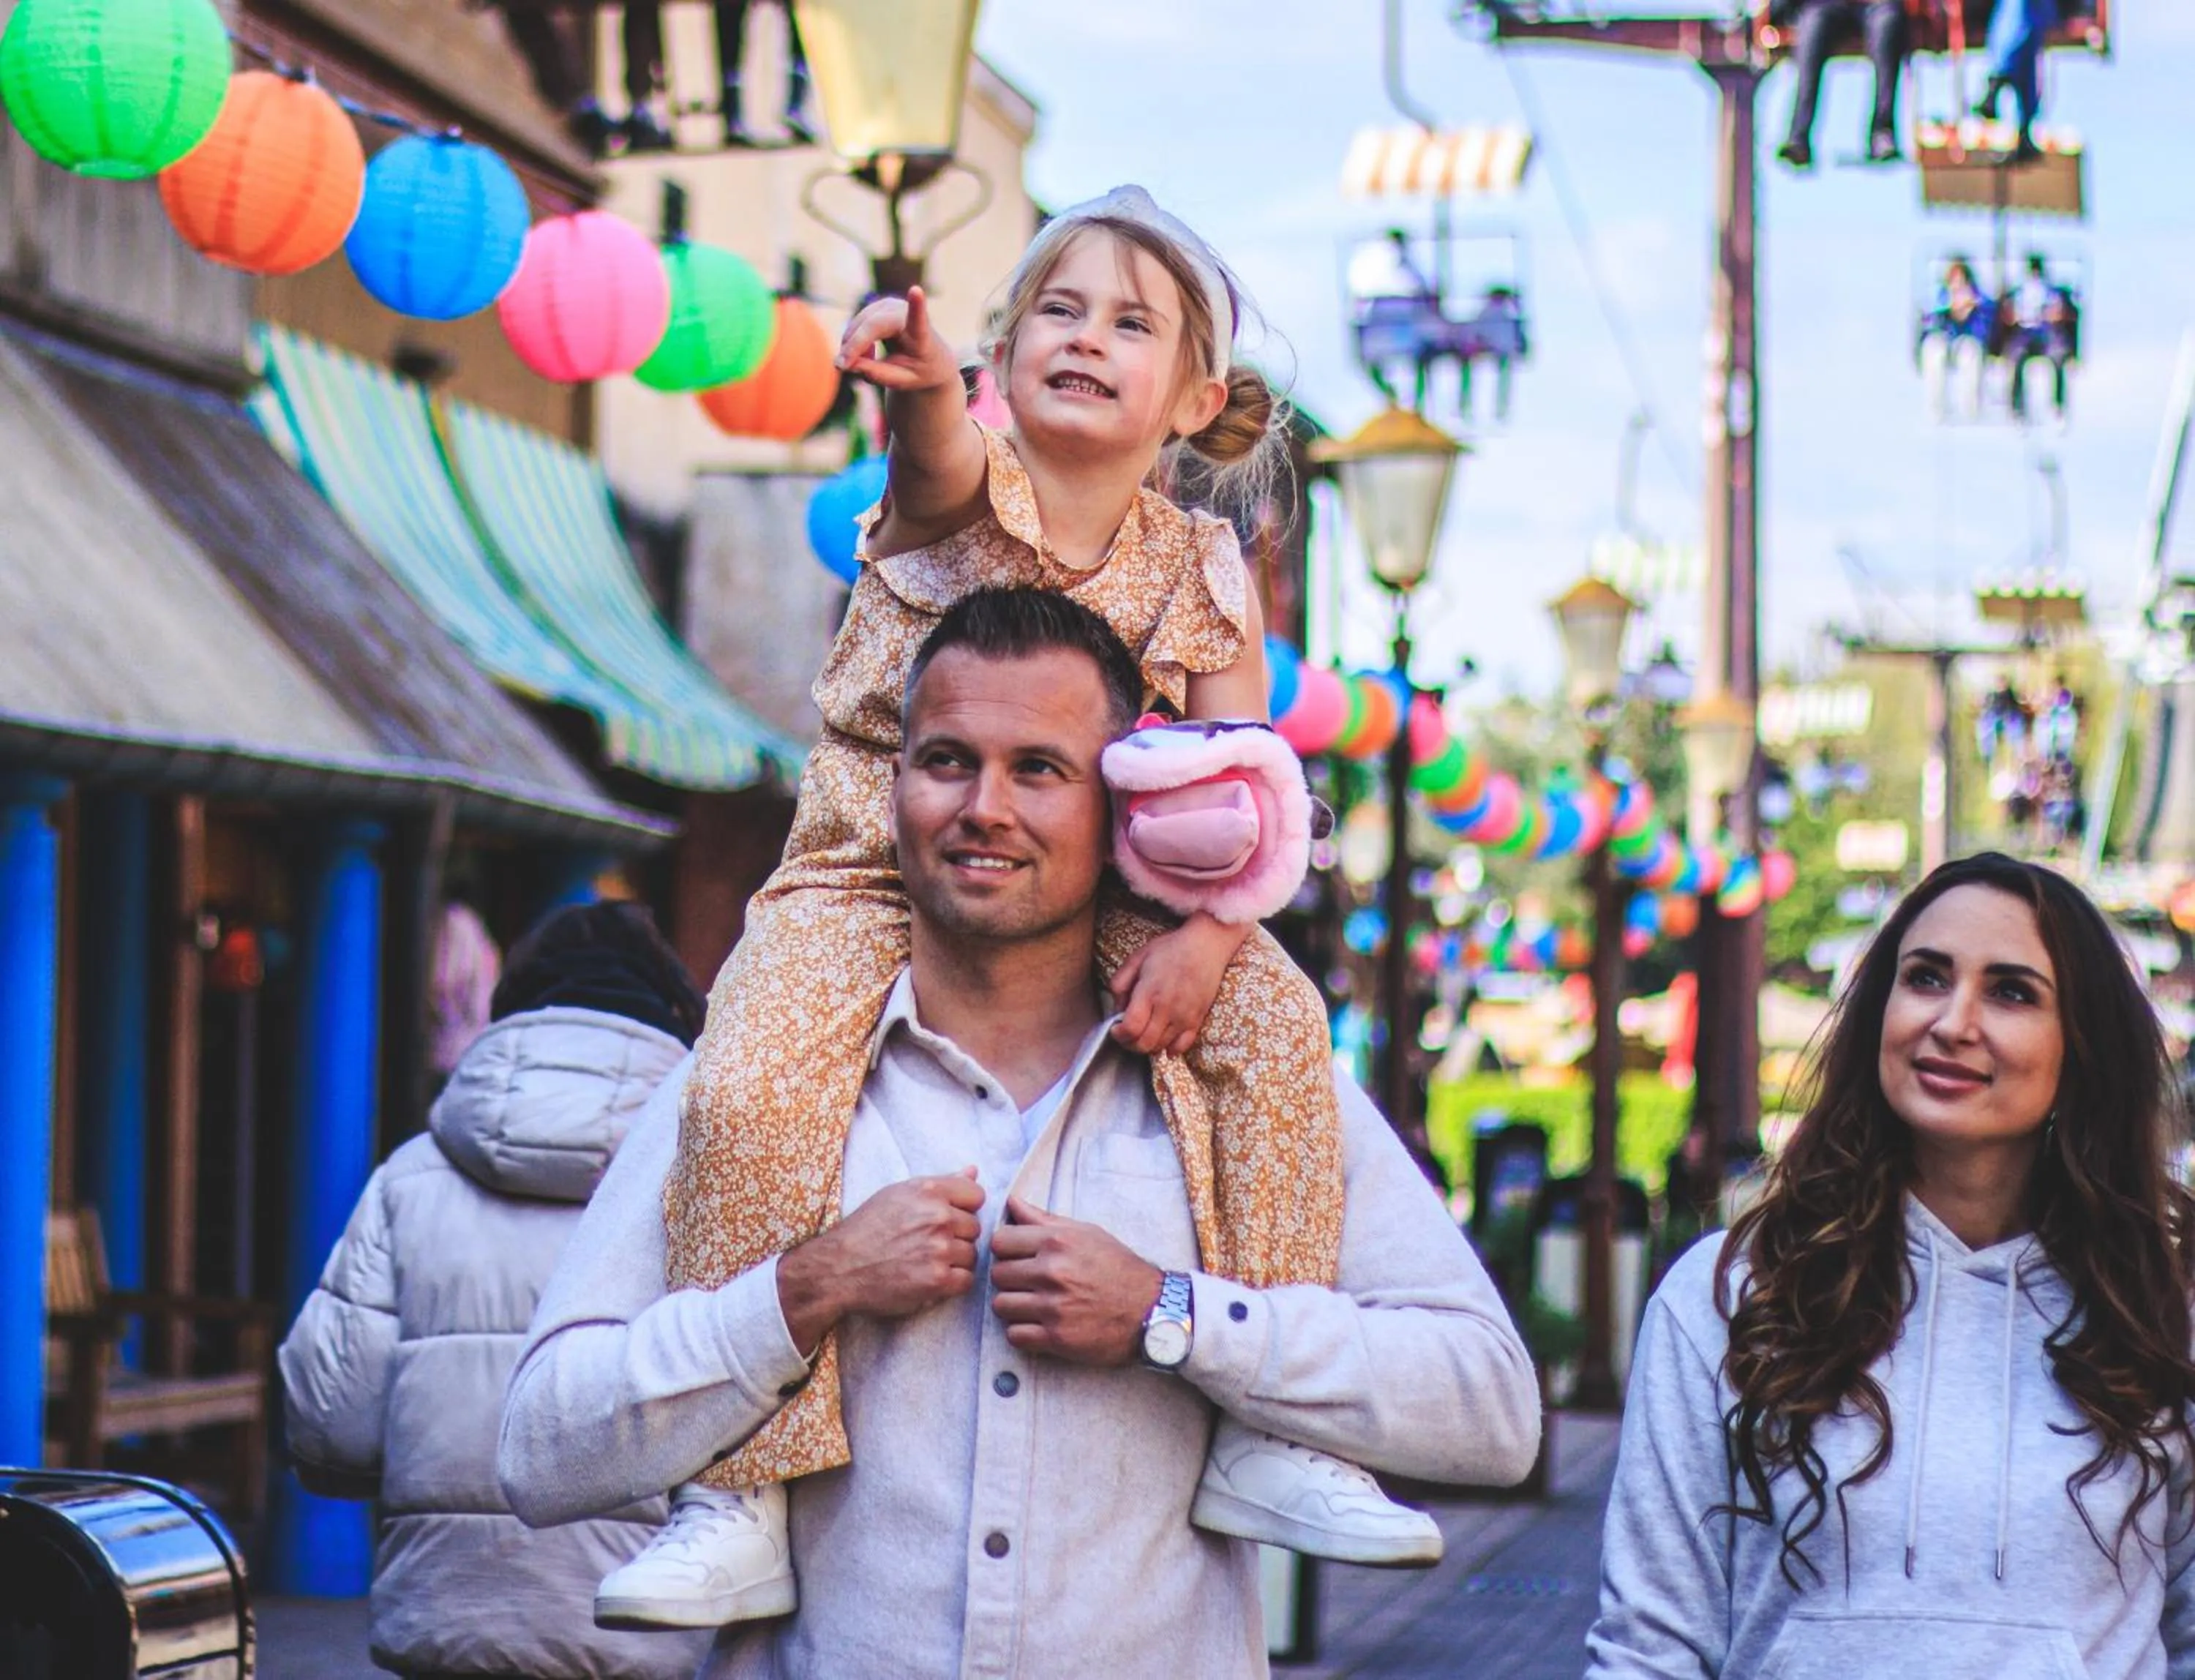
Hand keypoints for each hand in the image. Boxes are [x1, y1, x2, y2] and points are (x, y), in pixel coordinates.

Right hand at [777, 1168, 984, 1354]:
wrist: (839, 1267)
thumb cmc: (867, 1228)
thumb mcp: (898, 1194)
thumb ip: (941, 1183)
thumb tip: (974, 1171)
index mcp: (929, 1191)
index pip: (976, 1196)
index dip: (964, 1209)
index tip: (947, 1220)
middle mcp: (937, 1217)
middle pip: (974, 1228)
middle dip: (957, 1237)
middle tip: (929, 1245)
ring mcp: (939, 1249)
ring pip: (971, 1255)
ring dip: (955, 1261)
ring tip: (926, 1262)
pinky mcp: (937, 1280)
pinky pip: (966, 1280)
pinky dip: (952, 1283)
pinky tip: (930, 1279)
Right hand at [836, 285, 961, 394]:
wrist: (929, 357)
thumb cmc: (918, 370)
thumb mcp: (902, 381)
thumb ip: (877, 374)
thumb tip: (848, 364)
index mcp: (921, 332)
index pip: (918, 317)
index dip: (917, 304)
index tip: (916, 290)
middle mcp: (904, 312)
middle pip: (872, 326)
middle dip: (854, 345)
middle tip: (841, 368)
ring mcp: (889, 305)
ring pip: (859, 324)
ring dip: (852, 348)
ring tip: (863, 366)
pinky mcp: (877, 306)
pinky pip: (855, 325)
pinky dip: (853, 343)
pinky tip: (867, 355)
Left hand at [989, 1198, 1162, 1366]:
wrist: (1151, 1310)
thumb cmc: (1118, 1267)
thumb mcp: (1086, 1233)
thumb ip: (1044, 1219)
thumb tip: (1012, 1203)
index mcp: (1057, 1241)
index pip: (1000, 1242)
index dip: (1006, 1250)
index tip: (1017, 1257)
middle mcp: (1053, 1272)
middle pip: (998, 1274)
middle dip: (1009, 1279)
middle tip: (1027, 1283)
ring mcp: (1053, 1307)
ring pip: (1001, 1305)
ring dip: (1013, 1306)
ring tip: (1032, 1304)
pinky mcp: (1057, 1338)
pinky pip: (1014, 1335)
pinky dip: (1023, 1332)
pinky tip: (1038, 1325)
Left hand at [1107, 916, 1247, 1055]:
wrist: (1206, 945)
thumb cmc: (1170, 949)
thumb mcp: (1137, 958)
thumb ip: (1120, 983)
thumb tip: (1117, 1009)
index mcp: (1149, 992)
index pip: (1131, 1028)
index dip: (1119, 1034)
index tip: (1115, 1028)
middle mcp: (1167, 1008)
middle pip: (1144, 1044)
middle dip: (1129, 1044)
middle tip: (1126, 1034)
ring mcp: (1184, 1016)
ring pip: (1161, 1047)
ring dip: (1148, 1046)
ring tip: (1144, 1032)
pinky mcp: (1197, 1020)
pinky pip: (1182, 1046)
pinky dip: (1170, 1049)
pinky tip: (1163, 1041)